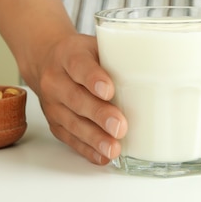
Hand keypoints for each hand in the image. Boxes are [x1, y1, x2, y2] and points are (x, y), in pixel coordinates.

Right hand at [22, 33, 127, 164]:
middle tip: (119, 126)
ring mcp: (52, 104)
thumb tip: (154, 69)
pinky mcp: (54, 122)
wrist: (45, 60)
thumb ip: (117, 56)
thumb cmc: (80, 54)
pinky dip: (87, 149)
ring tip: (113, 147)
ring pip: (72, 122)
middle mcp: (56, 80)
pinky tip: (102, 155)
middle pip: (76, 99)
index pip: (79, 66)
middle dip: (99, 115)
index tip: (109, 91)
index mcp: (68, 55)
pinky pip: (69, 138)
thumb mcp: (96, 45)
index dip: (93, 79)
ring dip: (94, 138)